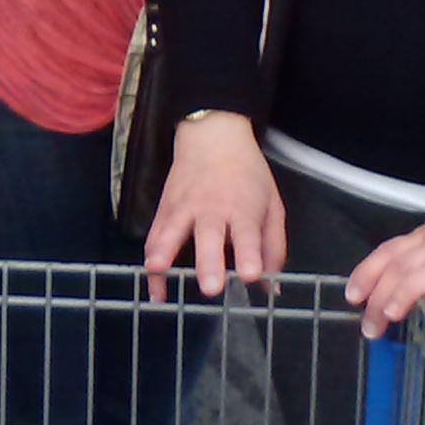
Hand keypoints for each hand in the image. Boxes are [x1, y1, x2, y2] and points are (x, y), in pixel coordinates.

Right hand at [143, 115, 285, 300]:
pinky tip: (152, 283)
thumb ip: (273, 249)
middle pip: (209, 236)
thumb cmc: (247, 174)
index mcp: (243, 208)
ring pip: (171, 231)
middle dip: (209, 262)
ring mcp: (184, 208)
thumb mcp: (272, 205)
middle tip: (211, 287)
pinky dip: (151, 259)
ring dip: (164, 252)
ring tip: (158, 271)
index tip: (250, 275)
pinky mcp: (165, 209)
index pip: (247, 234)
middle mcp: (212, 209)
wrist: (213, 136)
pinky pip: (154, 236)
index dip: (249, 255)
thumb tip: (269, 288)